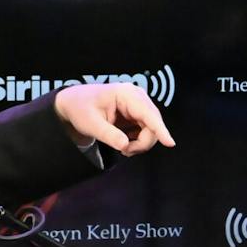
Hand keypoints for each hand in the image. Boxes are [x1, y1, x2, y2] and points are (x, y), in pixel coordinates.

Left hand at [53, 83, 176, 154]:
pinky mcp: (138, 114)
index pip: (148, 114)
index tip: (170, 143)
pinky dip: (138, 141)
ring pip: (151, 130)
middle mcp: (137, 97)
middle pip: (153, 125)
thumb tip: (125, 145)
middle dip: (142, 142)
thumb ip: (108, 135)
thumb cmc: (81, 109)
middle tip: (124, 151)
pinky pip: (147, 131)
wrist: (75, 103)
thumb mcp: (90, 124)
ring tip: (122, 147)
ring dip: (140, 143)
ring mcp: (139, 106)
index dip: (160, 130)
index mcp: (126, 94)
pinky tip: (125, 142)